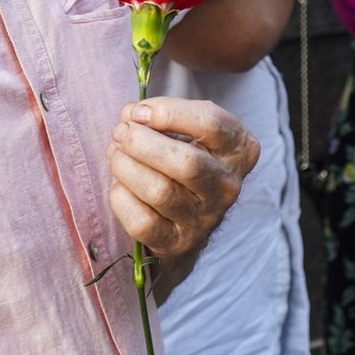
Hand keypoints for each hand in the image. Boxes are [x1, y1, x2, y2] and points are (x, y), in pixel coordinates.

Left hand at [106, 97, 259, 260]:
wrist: (188, 218)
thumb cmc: (185, 158)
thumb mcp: (187, 130)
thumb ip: (161, 116)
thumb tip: (130, 116)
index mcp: (239, 149)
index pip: (210, 123)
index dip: (168, 112)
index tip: (138, 111)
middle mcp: (227, 186)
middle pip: (185, 162)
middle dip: (141, 143)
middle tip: (120, 132)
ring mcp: (205, 219)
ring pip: (160, 191)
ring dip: (125, 167)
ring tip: (115, 155)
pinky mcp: (178, 243)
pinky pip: (142, 221)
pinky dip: (122, 198)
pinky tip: (120, 185)